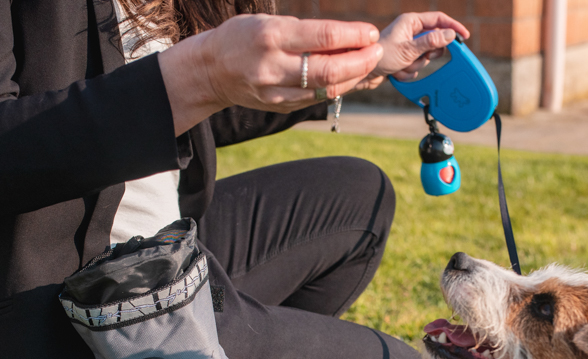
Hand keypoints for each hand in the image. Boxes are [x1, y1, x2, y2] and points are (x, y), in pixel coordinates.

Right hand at [159, 15, 382, 134]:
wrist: (210, 71)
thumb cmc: (243, 37)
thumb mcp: (268, 22)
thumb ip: (304, 32)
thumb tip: (347, 37)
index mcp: (271, 37)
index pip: (322, 37)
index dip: (352, 36)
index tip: (371, 32)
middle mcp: (273, 66)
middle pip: (329, 70)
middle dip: (360, 61)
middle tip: (377, 51)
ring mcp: (276, 91)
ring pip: (325, 89)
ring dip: (353, 77)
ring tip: (368, 63)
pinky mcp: (279, 106)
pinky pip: (316, 98)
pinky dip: (337, 88)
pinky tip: (349, 77)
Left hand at [354, 12, 470, 90]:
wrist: (361, 73)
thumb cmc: (381, 56)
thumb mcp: (408, 50)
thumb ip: (430, 42)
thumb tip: (450, 35)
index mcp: (411, 22)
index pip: (439, 19)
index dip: (453, 27)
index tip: (464, 37)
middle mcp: (410, 32)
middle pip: (434, 41)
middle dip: (428, 54)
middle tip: (420, 57)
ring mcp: (407, 46)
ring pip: (425, 58)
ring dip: (415, 66)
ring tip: (400, 66)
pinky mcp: (404, 59)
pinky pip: (416, 67)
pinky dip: (408, 73)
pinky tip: (396, 73)